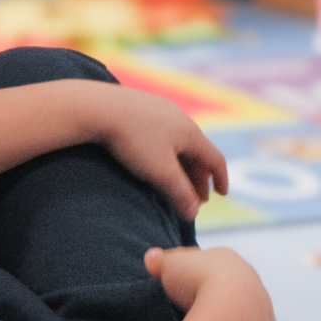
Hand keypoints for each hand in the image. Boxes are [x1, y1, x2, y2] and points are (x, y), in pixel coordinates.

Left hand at [84, 85, 228, 220]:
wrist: (97, 107)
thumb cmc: (133, 140)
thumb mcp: (160, 173)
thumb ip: (180, 194)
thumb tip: (193, 214)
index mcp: (191, 132)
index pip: (215, 158)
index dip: (221, 179)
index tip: (222, 195)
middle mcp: (180, 117)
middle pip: (198, 151)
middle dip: (199, 177)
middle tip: (195, 198)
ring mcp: (160, 109)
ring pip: (179, 142)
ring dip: (182, 164)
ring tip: (175, 182)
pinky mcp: (141, 106)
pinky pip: (162, 133)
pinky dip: (167, 152)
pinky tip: (153, 160)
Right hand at [143, 246, 279, 320]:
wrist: (232, 310)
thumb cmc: (197, 282)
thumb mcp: (168, 265)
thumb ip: (160, 260)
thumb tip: (151, 257)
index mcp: (226, 258)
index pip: (210, 261)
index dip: (194, 271)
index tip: (181, 282)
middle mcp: (251, 279)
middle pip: (233, 285)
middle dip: (218, 293)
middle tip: (196, 305)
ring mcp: (264, 308)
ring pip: (250, 311)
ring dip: (236, 317)